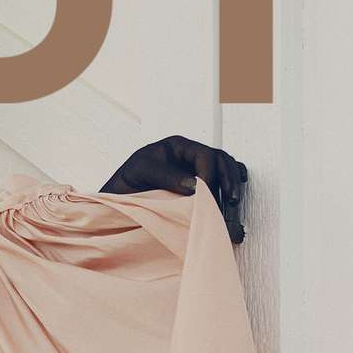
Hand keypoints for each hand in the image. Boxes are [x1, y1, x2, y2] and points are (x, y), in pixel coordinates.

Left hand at [101, 136, 247, 243]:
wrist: (117, 198)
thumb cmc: (125, 182)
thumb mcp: (141, 171)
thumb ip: (166, 175)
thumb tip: (195, 185)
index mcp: (177, 146)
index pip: (204, 155)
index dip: (210, 176)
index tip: (205, 197)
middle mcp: (190, 155)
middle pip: (220, 162)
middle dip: (227, 182)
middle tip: (231, 202)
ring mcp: (195, 168)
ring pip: (224, 170)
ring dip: (231, 186)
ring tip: (233, 205)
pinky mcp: (196, 183)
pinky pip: (221, 177)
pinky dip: (232, 181)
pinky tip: (236, 193)